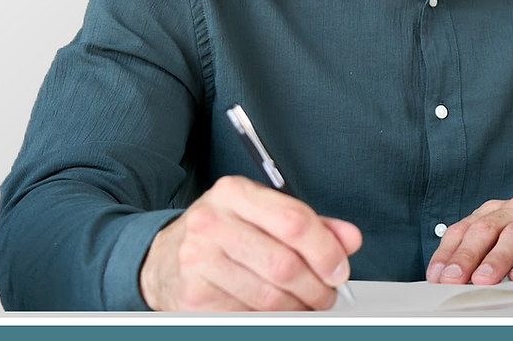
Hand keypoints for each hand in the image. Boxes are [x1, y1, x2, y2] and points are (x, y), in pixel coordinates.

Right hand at [139, 175, 361, 310]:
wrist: (163, 257)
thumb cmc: (221, 232)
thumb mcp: (260, 213)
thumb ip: (308, 223)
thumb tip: (349, 238)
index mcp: (234, 192)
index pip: (293, 220)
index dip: (325, 249)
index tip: (339, 267)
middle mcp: (212, 222)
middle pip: (284, 264)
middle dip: (316, 286)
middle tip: (326, 293)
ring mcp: (198, 261)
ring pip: (269, 297)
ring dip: (298, 308)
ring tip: (304, 303)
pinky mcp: (193, 299)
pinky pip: (248, 316)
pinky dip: (272, 320)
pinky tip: (276, 311)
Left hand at [426, 197, 512, 285]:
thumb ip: (488, 256)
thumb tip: (458, 281)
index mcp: (497, 212)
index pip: (464, 228)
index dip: (447, 251)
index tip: (435, 275)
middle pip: (485, 229)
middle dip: (465, 255)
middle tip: (452, 279)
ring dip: (496, 259)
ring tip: (482, 281)